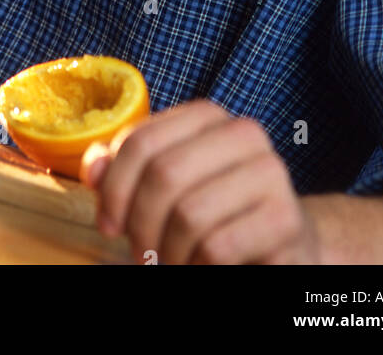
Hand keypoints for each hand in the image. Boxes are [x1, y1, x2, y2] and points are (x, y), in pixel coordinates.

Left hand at [79, 98, 320, 264]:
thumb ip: (123, 169)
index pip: (142, 141)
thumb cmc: (213, 210)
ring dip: (169, 252)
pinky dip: (199, 266)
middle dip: (141, 223)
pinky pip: (220, 246)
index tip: (108, 224)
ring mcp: (272, 174)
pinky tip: (202, 266)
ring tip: (171, 262)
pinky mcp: (288, 220)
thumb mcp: (165, 183)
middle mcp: (245, 134)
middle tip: (139, 253)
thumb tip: (94, 169)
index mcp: (209, 116)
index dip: (114, 187)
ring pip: (190, 214)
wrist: (283, 243)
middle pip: (164, 174)